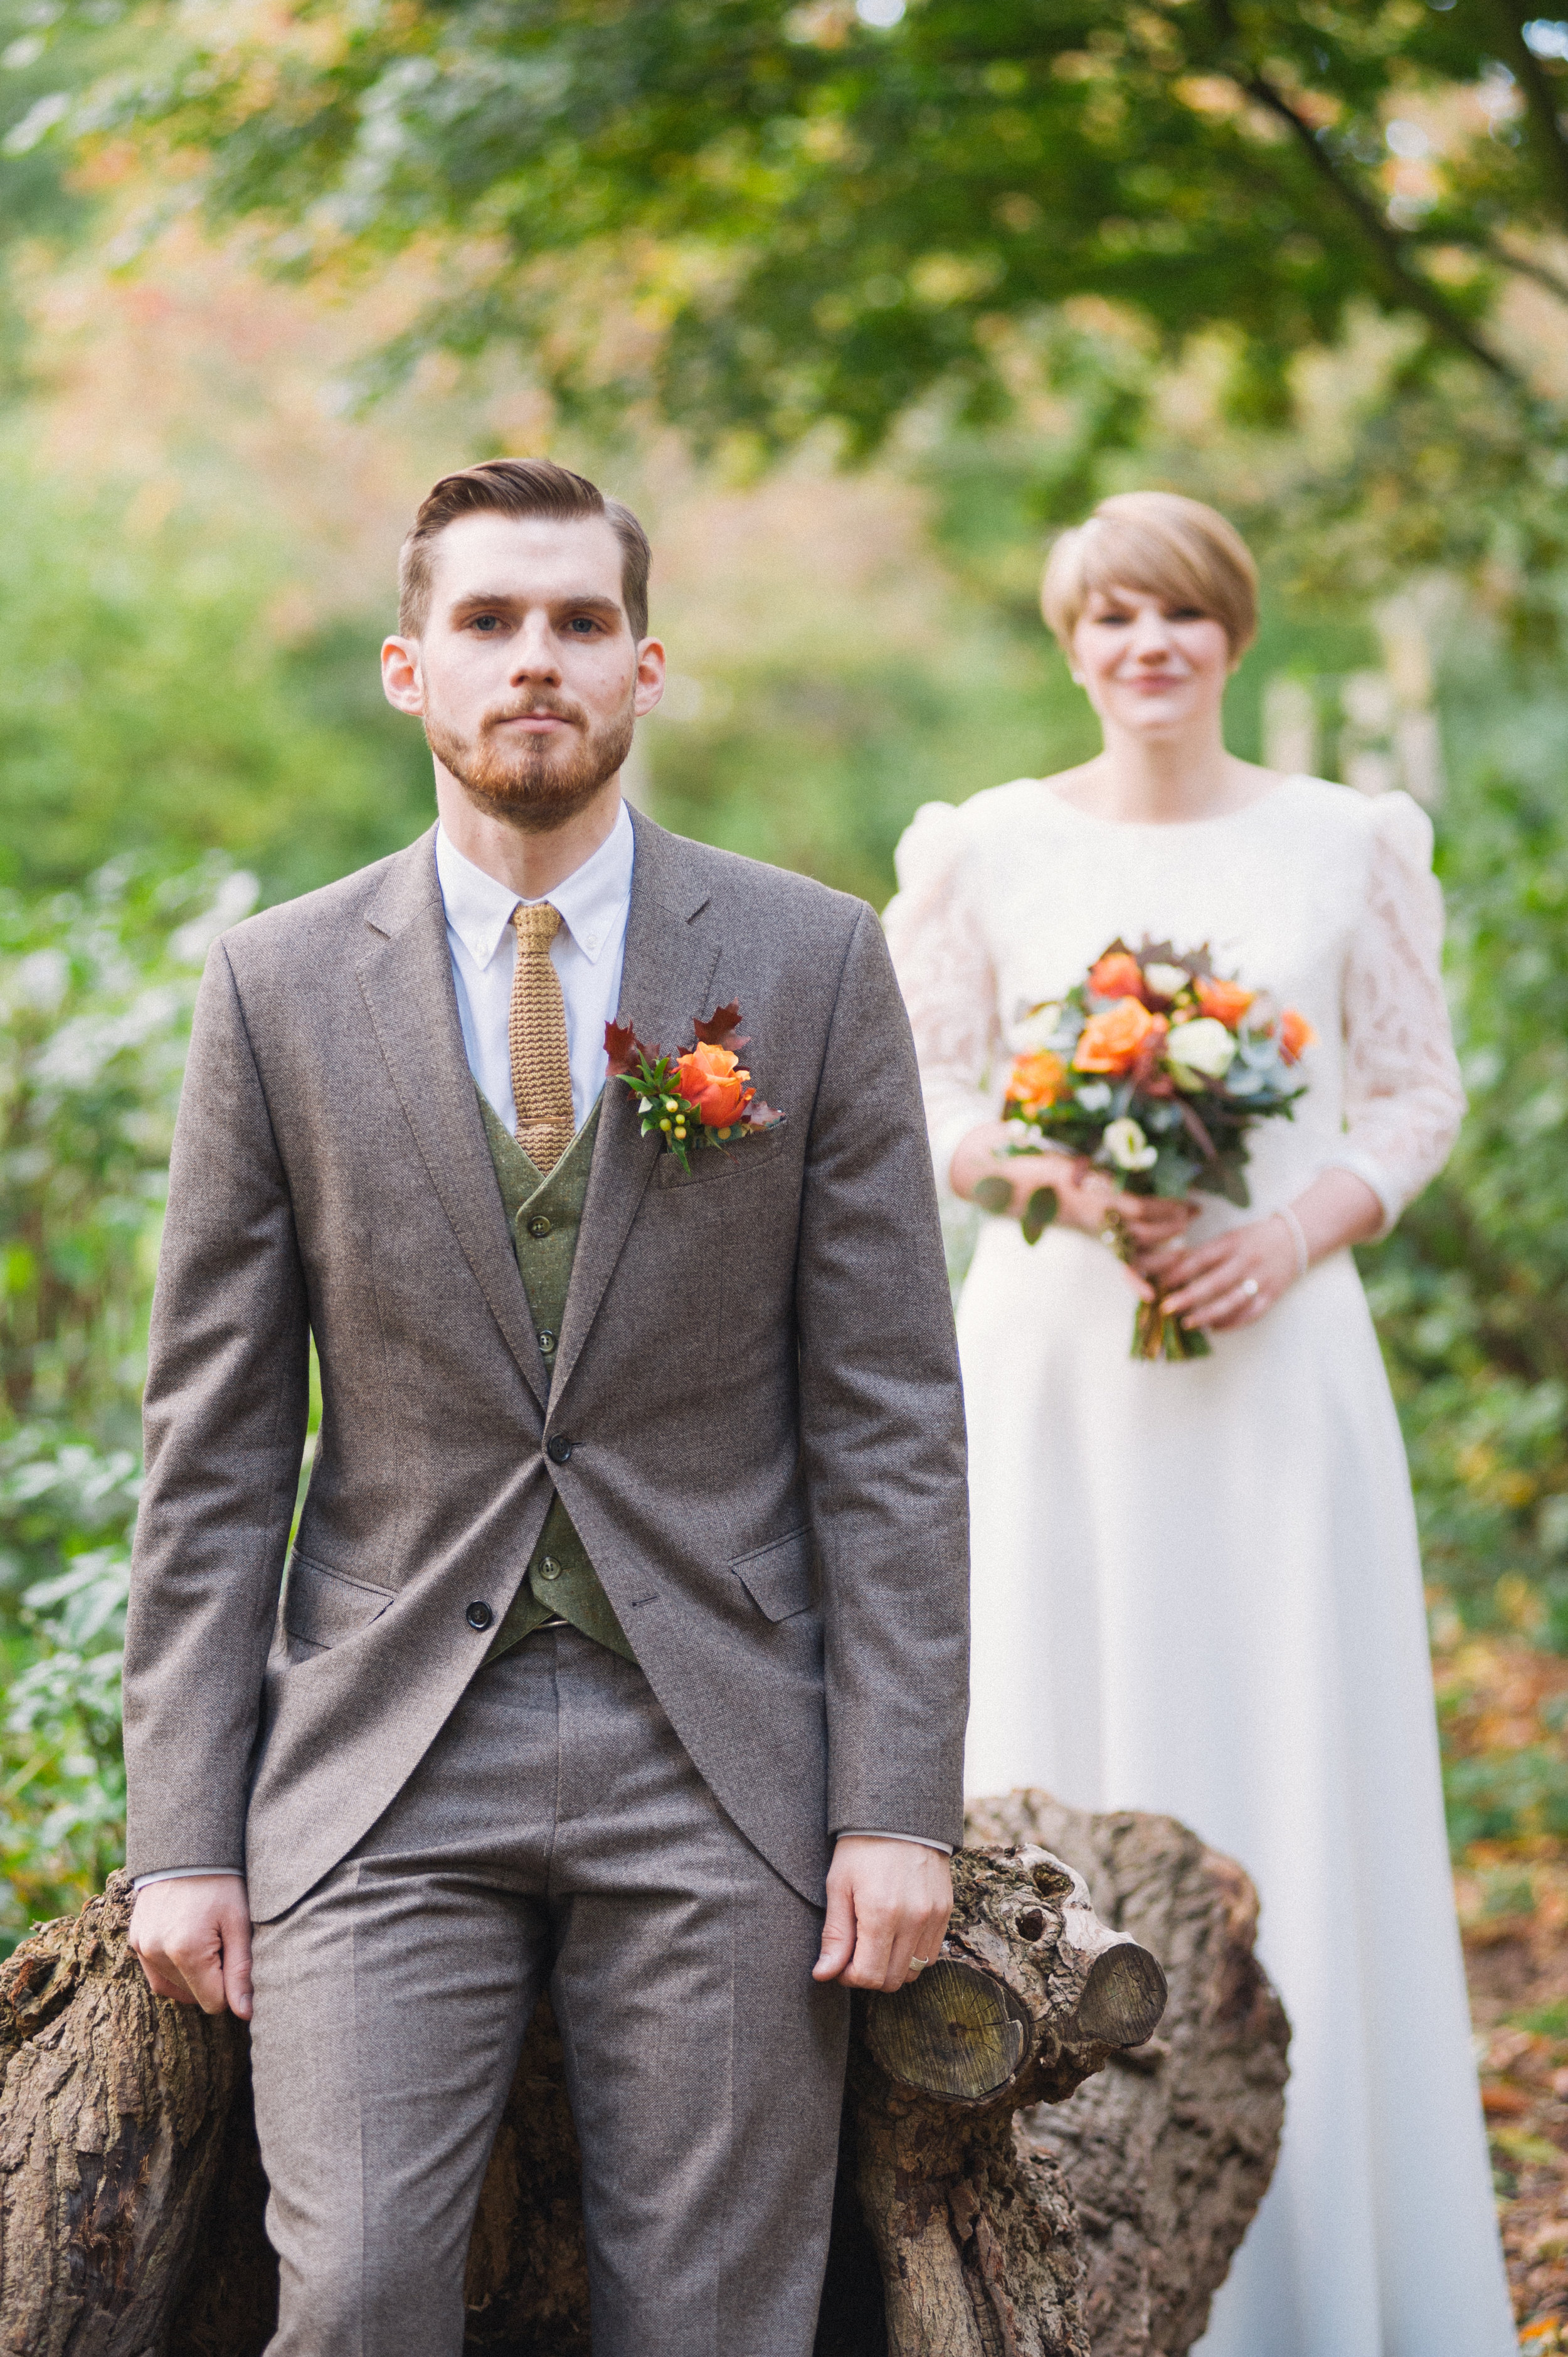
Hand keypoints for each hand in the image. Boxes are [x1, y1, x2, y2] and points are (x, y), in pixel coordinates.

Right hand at [128, 1875, 252, 2019]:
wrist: (187, 1847)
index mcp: (186, 1950)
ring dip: (192, 1976)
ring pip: (173, 1988)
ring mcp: (142, 1947)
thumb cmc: (221, 1882)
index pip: (214, 2002)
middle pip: (193, 1996)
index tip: (237, 1955)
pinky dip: (173, 1969)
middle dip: (212, 1978)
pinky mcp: (135, 1940)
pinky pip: (156, 1973)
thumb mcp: (239, 1922)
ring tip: (206, 1939)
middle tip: (222, 1940)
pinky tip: (188, 1945)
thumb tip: (245, 2013)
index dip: (231, 1986)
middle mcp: (157, 1953)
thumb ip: (241, 1971)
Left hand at [812, 1837, 952, 1991]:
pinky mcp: (945, 1911)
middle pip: (891, 1980)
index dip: (848, 1977)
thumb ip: (835, 1935)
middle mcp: (912, 1919)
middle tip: (855, 1953)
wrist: (900, 1815)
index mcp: (881, 1913)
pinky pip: (931, 1954)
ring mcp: (933, 1917)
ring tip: (875, 1943)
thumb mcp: (839, 1886)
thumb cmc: (861, 1848)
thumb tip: (823, 1975)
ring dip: (891, 1967)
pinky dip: (912, 1955)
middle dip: (868, 1975)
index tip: (840, 1962)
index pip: (867, 1976)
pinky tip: (896, 1935)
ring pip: (914, 1971)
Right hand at [950, 1122, 1194, 1257]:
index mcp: (1094, 1195)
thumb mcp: (1076, 1156)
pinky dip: (1134, 1276)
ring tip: (1184, 1234)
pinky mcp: (1089, 1233)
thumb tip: (1138, 1158)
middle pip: (1146, 1229)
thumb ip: (1105, 1164)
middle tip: (1196, 1212)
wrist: (1009, 1179)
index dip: (1170, 1208)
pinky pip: (1115, 1258)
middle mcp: (1096, 1215)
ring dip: (1163, 1242)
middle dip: (1175, 1223)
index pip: (1143, 1208)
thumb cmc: (1042, 1159)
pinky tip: (1149, 1294)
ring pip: (1135, 1243)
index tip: (1191, 1201)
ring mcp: (1093, 1228)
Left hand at [1142, 1213, 1298, 1333]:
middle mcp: (1247, 1261)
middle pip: (1214, 1283)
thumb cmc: (1252, 1239)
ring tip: (1187, 1323)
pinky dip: (1231, 1324)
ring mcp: (1261, 1280)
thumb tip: (1170, 1266)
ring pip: (1231, 1302)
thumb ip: (1203, 1253)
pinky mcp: (1272, 1296)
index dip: (1180, 1272)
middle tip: (1166, 1308)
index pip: (1201, 1259)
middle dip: (1188, 1297)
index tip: (1161, 1283)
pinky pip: (1250, 1315)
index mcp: (1232, 1243)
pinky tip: (1214, 1328)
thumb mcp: (1228, 1238)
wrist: (1294, 1240)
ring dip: (1207, 1315)